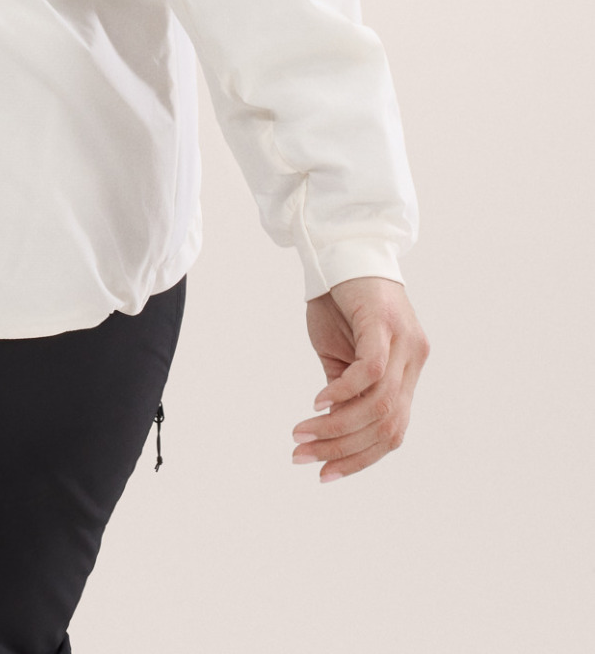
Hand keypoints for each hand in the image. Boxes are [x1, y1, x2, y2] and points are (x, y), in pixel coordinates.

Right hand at [291, 276, 429, 482]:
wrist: (339, 245)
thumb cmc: (338, 297)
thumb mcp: (339, 351)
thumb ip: (344, 387)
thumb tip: (334, 426)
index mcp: (408, 370)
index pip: (392, 431)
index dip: (360, 459)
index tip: (324, 472)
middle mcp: (415, 360)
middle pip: (388, 426)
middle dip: (343, 450)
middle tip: (302, 456)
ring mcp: (405, 343)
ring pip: (379, 406)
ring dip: (336, 427)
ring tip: (301, 434)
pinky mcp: (385, 324)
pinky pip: (371, 372)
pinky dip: (344, 393)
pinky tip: (316, 402)